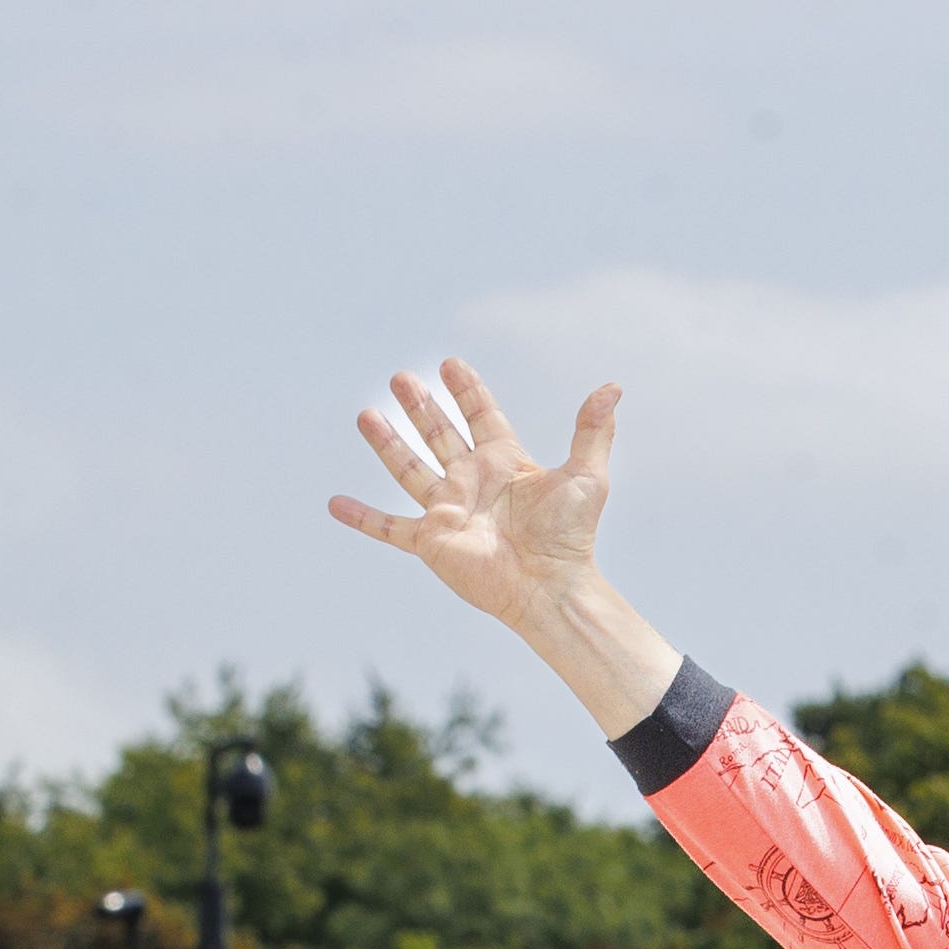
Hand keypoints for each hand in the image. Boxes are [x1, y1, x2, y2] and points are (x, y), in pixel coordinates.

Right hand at [327, 359, 676, 732]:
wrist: (550, 585)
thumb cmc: (570, 536)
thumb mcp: (586, 475)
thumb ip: (592, 430)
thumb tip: (613, 387)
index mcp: (504, 463)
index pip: (481, 416)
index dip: (466, 390)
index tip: (450, 363)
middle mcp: (472, 482)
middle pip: (439, 434)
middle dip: (421, 406)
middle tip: (400, 377)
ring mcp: (448, 510)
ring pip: (409, 469)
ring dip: (387, 443)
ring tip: (365, 415)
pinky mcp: (432, 540)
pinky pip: (389, 528)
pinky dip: (362, 518)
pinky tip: (335, 504)